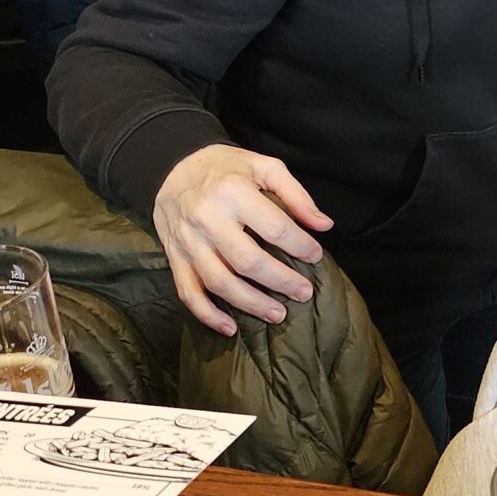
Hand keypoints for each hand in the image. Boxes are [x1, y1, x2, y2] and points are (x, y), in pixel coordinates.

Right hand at [152, 145, 331, 335]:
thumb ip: (296, 195)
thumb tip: (324, 225)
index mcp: (233, 193)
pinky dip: (207, 315)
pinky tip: (229, 328)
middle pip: (247, 261)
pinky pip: (188, 293)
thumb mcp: (265, 167)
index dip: (299, 245)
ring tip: (278, 314)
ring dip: (250, 303)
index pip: (274, 227)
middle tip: (304, 293)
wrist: (172, 169)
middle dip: (280, 281)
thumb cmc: (227, 168)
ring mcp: (187, 243)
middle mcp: (207, 220)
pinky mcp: (174, 258)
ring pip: (219, 282)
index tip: (316, 256)